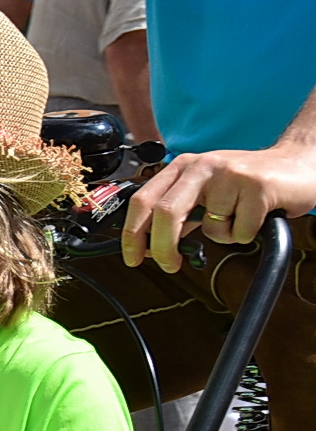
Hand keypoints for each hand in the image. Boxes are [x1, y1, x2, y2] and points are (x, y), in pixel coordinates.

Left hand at [122, 141, 315, 272]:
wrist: (297, 164)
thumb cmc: (247, 183)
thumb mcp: (204, 192)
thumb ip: (179, 212)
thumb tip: (150, 246)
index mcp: (182, 166)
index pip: (143, 200)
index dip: (133, 234)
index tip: (133, 258)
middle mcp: (201, 166)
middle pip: (165, 213)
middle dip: (163, 248)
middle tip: (169, 266)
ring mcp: (229, 174)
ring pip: (209, 228)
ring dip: (223, 235)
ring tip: (238, 217)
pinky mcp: (256, 186)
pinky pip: (238, 232)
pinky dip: (245, 234)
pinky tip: (257, 214)